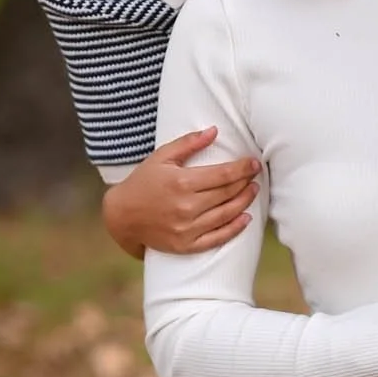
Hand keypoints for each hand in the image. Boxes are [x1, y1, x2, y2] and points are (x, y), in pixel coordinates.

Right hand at [101, 129, 259, 258]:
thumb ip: (188, 143)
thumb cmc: (142, 182)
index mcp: (181, 182)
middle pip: (227, 193)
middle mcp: (186, 207)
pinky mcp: (186, 245)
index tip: (254, 163)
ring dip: (244, 202)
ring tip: (253, 191)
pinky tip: (245, 218)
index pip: (222, 174)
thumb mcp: (161, 157)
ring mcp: (187, 228)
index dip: (242, 168)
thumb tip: (214, 131)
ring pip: (226, 215)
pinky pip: (217, 238)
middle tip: (255, 175)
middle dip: (245, 182)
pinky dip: (234, 229)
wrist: (121, 216)